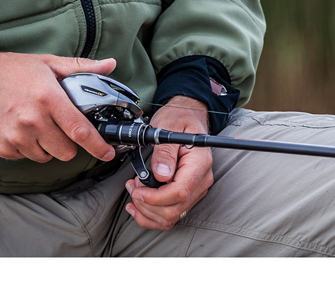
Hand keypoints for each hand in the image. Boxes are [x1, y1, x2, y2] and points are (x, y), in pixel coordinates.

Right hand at [0, 51, 116, 162]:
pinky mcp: (0, 148)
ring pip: (46, 156)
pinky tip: (18, 129)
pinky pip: (24, 157)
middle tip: (59, 127)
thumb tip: (109, 65)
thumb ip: (80, 68)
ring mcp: (15, 137)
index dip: (98, 146)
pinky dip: (26, 148)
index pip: (80, 131)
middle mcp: (32, 121)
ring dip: (46, 146)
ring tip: (35, 125)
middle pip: (66, 151)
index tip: (107, 152)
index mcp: (48, 98)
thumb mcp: (47, 63)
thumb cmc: (9, 70)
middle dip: (68, 143)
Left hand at [125, 96, 213, 229]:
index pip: (180, 192)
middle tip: (133, 187)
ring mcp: (196, 189)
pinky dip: (152, 216)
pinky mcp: (188, 194)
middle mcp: (202, 179)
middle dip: (147, 204)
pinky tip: (138, 207)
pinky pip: (172, 214)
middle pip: (174, 209)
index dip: (155, 197)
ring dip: (147, 210)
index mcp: (199, 163)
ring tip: (134, 192)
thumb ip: (165, 152)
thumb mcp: (168, 127)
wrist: (187, 118)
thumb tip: (161, 174)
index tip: (137, 191)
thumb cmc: (179, 119)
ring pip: (171, 216)